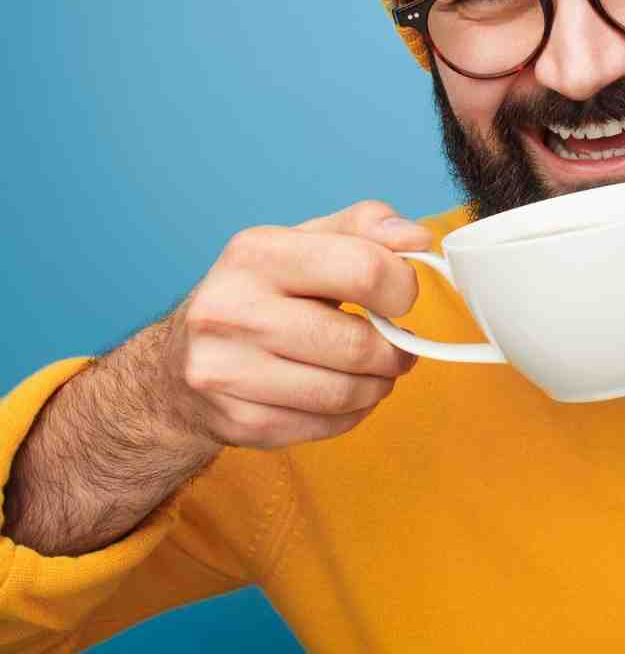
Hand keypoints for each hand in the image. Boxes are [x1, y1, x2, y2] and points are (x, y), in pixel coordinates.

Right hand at [159, 201, 431, 450]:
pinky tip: (343, 394)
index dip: (402, 287)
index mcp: (256, 252)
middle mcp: (233, 309)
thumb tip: (418, 238)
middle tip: (398, 345)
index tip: (401, 295)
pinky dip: (352, 413)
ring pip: (347, 392)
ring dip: (378, 384)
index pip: (363, 270)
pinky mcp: (238, 420)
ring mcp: (229, 371)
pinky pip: (327, 426)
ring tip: (374, 370)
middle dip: (396, 349)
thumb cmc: (261, 292)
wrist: (177, 364)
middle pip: (358, 344)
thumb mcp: (305, 241)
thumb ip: (365, 228)